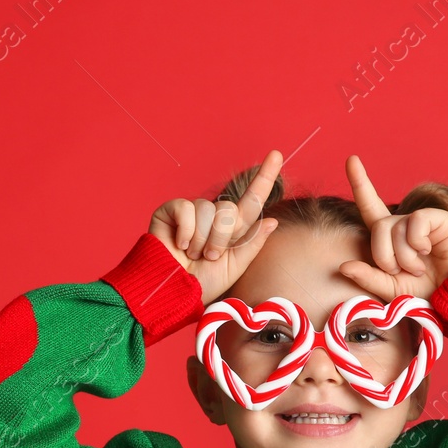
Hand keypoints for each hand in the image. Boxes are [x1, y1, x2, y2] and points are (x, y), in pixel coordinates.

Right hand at [148, 148, 282, 304]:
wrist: (173, 293)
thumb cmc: (201, 284)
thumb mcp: (235, 267)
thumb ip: (253, 243)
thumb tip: (272, 220)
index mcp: (232, 229)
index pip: (252, 200)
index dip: (264, 178)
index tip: (276, 154)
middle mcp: (213, 216)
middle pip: (230, 209)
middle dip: (222, 237)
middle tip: (210, 256)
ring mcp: (191, 212)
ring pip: (209, 210)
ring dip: (203, 239)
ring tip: (192, 254)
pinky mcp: (171, 211)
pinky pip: (186, 208)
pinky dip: (186, 230)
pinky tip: (180, 245)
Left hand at [338, 154, 447, 301]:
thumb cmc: (424, 293)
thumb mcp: (389, 288)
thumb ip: (367, 277)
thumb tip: (343, 266)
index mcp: (389, 238)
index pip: (370, 206)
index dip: (360, 183)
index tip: (351, 159)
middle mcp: (403, 225)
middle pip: (379, 227)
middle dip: (384, 255)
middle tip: (401, 272)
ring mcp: (421, 221)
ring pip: (396, 227)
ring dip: (403, 255)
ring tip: (419, 268)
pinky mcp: (439, 219)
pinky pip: (416, 222)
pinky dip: (417, 241)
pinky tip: (428, 251)